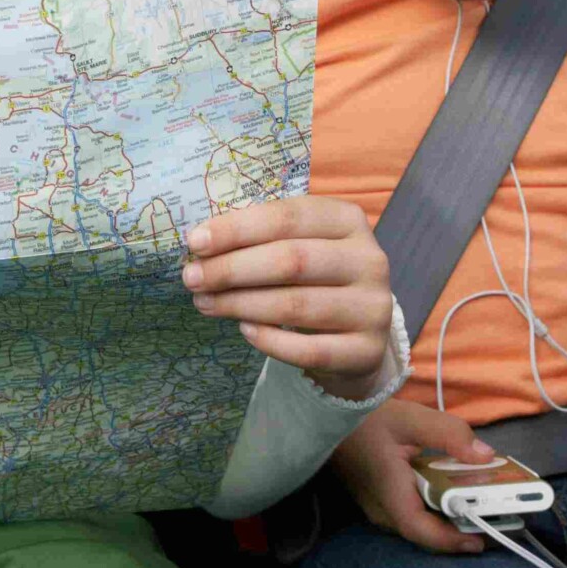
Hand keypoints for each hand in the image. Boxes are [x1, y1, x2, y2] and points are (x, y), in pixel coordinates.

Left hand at [182, 196, 399, 397]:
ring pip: (296, 306)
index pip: (287, 217)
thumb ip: (260, 239)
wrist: (358, 334)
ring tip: (205, 304)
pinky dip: (270, 340)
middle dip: (232, 269)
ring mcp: (374, 307)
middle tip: (192, 278)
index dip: (237, 229)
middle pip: (292, 260)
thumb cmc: (314, 279)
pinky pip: (309, 349)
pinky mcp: (367, 350)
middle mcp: (369, 260)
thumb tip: (201, 245)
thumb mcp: (298, 246)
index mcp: (348, 220)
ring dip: (241, 305)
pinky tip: (244, 330)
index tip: (194, 242)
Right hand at [330, 400, 501, 554]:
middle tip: (493, 521)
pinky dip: (434, 509)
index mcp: (388, 493)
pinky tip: (452, 493)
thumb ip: (449, 435)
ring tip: (479, 507)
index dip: (451, 540)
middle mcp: (381, 509)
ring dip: (448, 520)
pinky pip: (410, 514)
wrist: (327, 414)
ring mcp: (376, 507)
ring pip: (417, 524)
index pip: (420, 530)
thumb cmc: (364, 416)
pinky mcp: (377, 500)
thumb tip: (487, 456)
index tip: (482, 539)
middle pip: (424, 533)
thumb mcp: (410, 418)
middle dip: (459, 531)